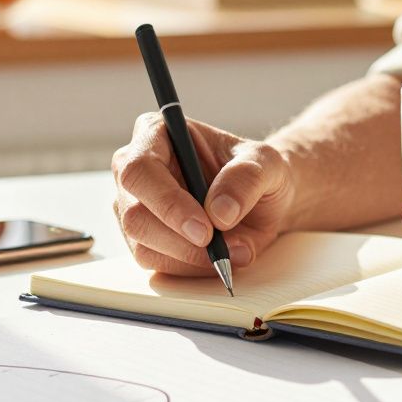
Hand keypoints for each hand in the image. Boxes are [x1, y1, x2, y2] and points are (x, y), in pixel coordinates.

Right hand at [112, 113, 295, 275]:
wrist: (262, 200)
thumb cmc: (257, 171)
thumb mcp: (266, 163)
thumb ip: (246, 179)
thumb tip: (219, 212)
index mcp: (156, 134)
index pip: (140, 170)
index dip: (168, 203)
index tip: (204, 229)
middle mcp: (136, 170)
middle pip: (134, 214)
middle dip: (179, 240)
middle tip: (220, 251)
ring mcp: (134, 207)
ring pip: (143, 246)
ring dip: (191, 258)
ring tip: (235, 250)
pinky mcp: (145, 239)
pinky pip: (157, 264)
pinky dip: (192, 268)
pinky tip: (220, 257)